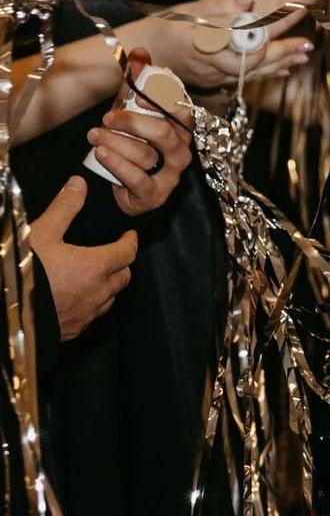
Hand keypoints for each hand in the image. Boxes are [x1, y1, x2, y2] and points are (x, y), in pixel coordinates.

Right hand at [29, 179, 134, 339]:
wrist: (5, 312)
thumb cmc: (21, 271)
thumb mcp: (40, 233)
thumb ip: (64, 208)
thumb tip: (79, 184)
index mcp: (95, 267)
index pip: (127, 253)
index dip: (130, 242)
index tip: (129, 236)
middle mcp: (97, 293)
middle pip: (124, 277)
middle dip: (123, 264)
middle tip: (114, 254)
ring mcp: (86, 315)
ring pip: (110, 299)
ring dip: (109, 286)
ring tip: (97, 276)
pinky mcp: (73, 331)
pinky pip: (92, 317)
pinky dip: (92, 305)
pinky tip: (78, 299)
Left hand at [87, 55, 193, 216]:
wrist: (126, 188)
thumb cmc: (134, 145)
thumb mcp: (134, 113)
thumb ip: (137, 85)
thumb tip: (140, 52)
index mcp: (182, 131)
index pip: (182, 112)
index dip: (162, 103)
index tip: (138, 98)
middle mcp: (182, 152)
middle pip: (162, 133)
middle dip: (130, 123)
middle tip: (107, 119)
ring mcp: (171, 175)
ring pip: (146, 155)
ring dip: (115, 142)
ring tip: (95, 135)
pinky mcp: (155, 194)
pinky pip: (138, 178)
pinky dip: (117, 165)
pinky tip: (101, 153)